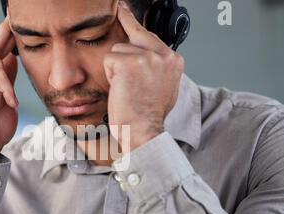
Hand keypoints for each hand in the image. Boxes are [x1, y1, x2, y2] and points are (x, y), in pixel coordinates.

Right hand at [0, 17, 18, 162]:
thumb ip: (7, 78)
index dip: (3, 34)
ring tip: (3, 103)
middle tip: (12, 23)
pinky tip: (3, 103)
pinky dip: (5, 89)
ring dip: (7, 84)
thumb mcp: (7, 99)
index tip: (11, 19)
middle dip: (6, 35)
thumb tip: (10, 56)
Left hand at [104, 1, 184, 152]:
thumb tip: (147, 57)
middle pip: (134, 37)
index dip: (135, 28)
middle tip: (118, 15)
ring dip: (116, 70)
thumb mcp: (162, 87)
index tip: (124, 9)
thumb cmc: (148, 115)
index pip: (151, 36)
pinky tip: (120, 88)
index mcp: (174, 60)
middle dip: (124, 40)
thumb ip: (157, 68)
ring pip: (118, 50)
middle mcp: (164, 55)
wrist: (143, 131)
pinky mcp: (129, 62)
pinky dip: (110, 75)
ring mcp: (147, 57)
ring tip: (126, 89)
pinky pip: (109, 60)